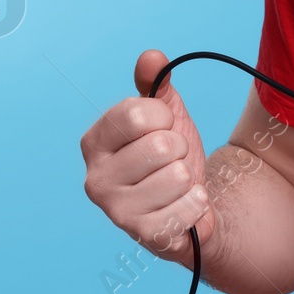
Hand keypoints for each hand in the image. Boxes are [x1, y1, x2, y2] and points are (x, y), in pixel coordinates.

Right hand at [79, 49, 214, 260]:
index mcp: (95, 142)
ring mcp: (117, 211)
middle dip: (180, 149)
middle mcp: (95, 179)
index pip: (138, 114)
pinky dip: (198, 202)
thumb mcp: (166, 114)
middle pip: (160, 146)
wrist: (193, 200)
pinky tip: (185, 206)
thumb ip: (156, 85)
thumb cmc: (172, 155)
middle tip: (172, 160)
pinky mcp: (143, 236)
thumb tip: (151, 57)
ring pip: (178, 175)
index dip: (164, 117)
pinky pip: (189, 206)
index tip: (162, 127)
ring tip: (177, 184)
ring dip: (189, 176)